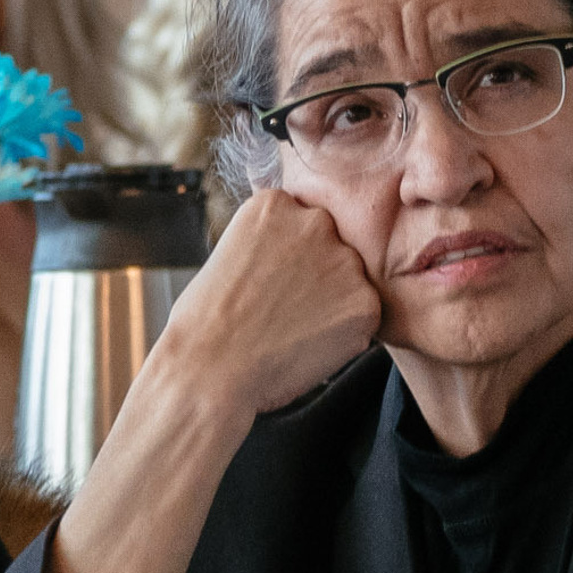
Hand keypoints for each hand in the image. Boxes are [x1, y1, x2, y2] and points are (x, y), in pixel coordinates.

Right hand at [152, 187, 380, 427]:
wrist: (210, 368)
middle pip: (331, 248)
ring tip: (291, 331)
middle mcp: (315, 221)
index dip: (288, 262)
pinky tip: (307, 345)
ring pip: (350, 283)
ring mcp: (343, 260)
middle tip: (282, 311)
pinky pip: (364, 317)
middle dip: (316, 277)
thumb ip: (272, 244)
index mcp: (276, 204)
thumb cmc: (208, 323)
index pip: (301, 226)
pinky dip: (344, 335)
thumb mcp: (230, 255)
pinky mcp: (365, 301)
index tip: (269, 285)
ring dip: (333, 305)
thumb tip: (300, 258)